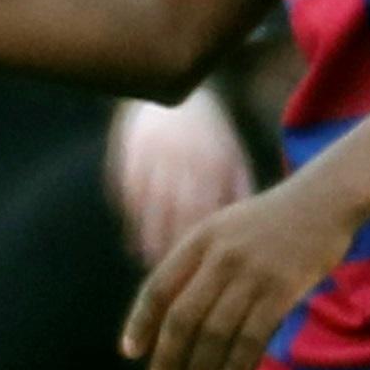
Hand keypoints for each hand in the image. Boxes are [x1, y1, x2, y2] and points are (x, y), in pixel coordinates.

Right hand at [106, 86, 248, 259]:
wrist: (174, 93)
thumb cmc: (212, 136)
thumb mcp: (233, 157)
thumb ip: (240, 191)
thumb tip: (244, 232)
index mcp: (212, 158)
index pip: (207, 206)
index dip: (203, 239)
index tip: (204, 269)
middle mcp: (181, 155)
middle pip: (174, 207)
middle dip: (172, 242)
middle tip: (176, 276)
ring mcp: (151, 152)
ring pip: (147, 201)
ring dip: (147, 235)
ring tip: (151, 263)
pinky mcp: (126, 151)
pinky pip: (125, 189)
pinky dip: (129, 217)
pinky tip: (134, 241)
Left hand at [122, 172, 355, 369]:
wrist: (323, 201)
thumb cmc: (271, 220)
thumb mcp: (225, 227)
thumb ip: (199, 261)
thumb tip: (170, 311)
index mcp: (200, 239)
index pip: (158, 287)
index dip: (141, 322)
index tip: (132, 351)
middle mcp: (221, 256)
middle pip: (183, 317)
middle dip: (167, 357)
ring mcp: (253, 273)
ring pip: (216, 332)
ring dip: (201, 367)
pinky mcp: (283, 290)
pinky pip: (253, 336)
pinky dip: (238, 363)